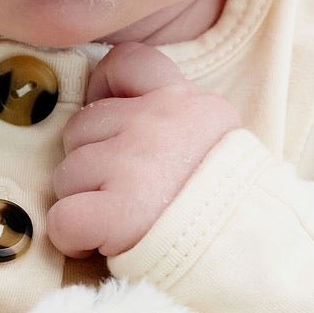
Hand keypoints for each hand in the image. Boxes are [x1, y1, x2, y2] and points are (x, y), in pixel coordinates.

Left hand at [46, 43, 239, 259]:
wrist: (251, 250)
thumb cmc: (227, 203)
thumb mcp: (216, 138)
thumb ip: (172, 120)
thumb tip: (114, 114)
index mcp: (183, 101)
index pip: (126, 62)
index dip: (104, 90)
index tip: (113, 126)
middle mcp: (155, 122)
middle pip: (80, 127)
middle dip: (90, 163)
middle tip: (126, 193)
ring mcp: (133, 164)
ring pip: (66, 175)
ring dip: (83, 203)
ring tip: (122, 221)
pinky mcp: (118, 211)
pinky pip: (62, 219)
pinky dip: (72, 238)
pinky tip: (98, 244)